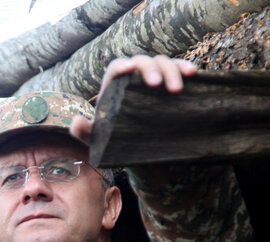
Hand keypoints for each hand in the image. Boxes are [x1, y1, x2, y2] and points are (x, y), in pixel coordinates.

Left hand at [70, 55, 196, 143]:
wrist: (141, 152)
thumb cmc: (116, 142)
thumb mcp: (98, 141)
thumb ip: (83, 132)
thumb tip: (76, 121)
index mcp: (115, 87)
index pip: (117, 68)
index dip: (124, 65)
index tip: (131, 69)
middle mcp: (135, 78)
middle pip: (142, 62)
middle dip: (150, 70)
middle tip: (157, 85)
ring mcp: (154, 79)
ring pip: (162, 62)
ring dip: (171, 71)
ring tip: (176, 90)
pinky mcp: (170, 84)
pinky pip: (178, 69)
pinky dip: (185, 68)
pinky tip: (193, 74)